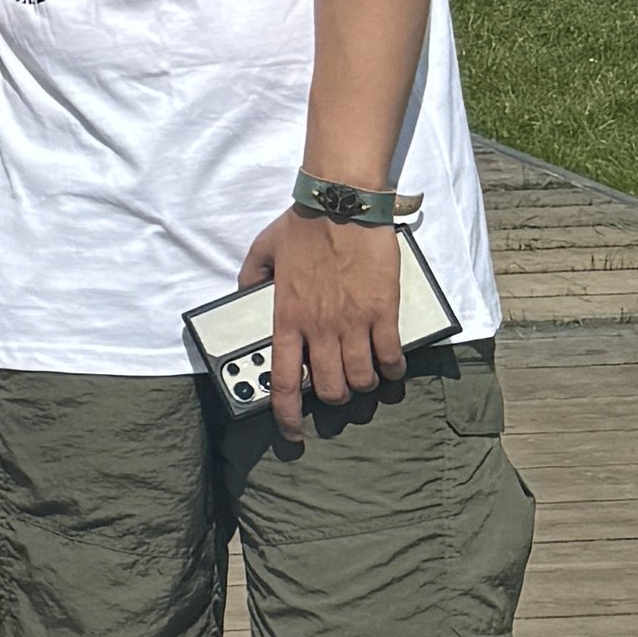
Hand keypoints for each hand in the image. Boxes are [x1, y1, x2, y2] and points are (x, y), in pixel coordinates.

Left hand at [243, 203, 411, 437]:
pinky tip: (391, 366)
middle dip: (335, 398)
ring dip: (364, 385)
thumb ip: (250, 276)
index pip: (284, 381)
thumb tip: (245, 293)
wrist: (341, 204)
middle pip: (330, 390)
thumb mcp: (263, 249)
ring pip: (362, 379)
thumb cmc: (303, 225)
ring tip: (366, 376)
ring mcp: (353, 323)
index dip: (286, 416)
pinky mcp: (383, 312)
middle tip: (338, 390)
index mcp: (287, 318)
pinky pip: (391, 357)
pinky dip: (393, 369)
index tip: (292, 432)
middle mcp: (319, 328)